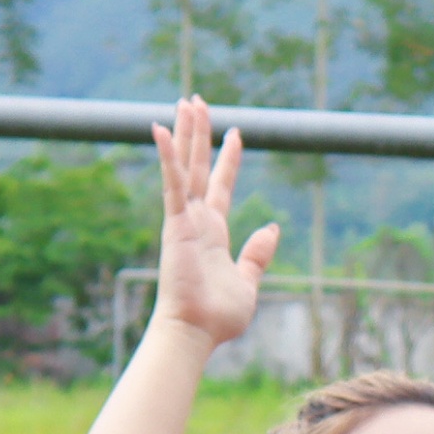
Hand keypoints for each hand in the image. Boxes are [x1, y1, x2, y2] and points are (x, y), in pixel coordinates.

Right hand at [148, 96, 278, 346]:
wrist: (196, 332)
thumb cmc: (218, 316)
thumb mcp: (248, 281)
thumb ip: (257, 254)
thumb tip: (272, 228)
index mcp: (213, 232)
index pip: (221, 185)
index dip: (228, 159)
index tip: (235, 133)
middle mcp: (196, 220)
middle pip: (199, 167)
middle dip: (199, 134)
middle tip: (196, 101)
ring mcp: (184, 220)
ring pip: (186, 166)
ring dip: (186, 134)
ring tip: (186, 101)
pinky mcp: (175, 223)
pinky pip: (172, 183)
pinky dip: (168, 156)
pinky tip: (161, 128)